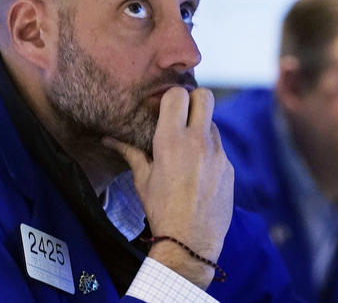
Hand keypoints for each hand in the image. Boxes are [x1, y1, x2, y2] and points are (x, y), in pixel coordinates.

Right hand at [103, 87, 233, 288]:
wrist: (189, 242)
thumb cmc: (160, 209)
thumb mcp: (142, 179)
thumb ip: (130, 152)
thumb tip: (107, 139)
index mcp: (172, 140)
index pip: (178, 95)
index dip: (171, 98)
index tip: (165, 109)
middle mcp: (198, 142)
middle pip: (206, 96)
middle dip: (194, 101)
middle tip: (183, 117)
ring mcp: (218, 154)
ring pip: (213, 123)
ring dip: (202, 128)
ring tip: (188, 150)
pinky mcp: (229, 168)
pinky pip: (220, 148)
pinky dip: (210, 152)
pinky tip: (199, 172)